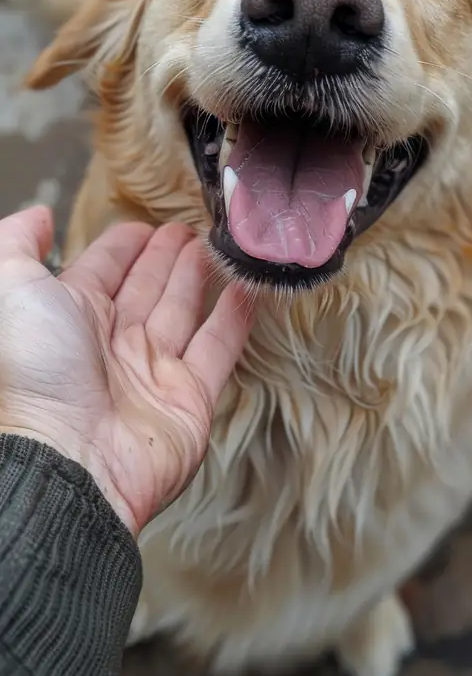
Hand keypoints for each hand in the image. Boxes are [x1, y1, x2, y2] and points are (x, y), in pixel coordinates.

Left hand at [0, 207, 254, 536]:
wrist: (70, 460)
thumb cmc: (35, 376)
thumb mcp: (8, 289)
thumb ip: (15, 243)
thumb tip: (39, 215)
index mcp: (69, 319)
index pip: (103, 271)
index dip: (124, 245)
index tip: (146, 224)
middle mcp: (111, 345)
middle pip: (147, 289)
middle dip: (167, 257)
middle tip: (191, 230)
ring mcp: (152, 373)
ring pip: (182, 313)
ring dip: (200, 279)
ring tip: (219, 248)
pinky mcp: (189, 400)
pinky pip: (216, 350)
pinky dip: (234, 319)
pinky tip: (245, 291)